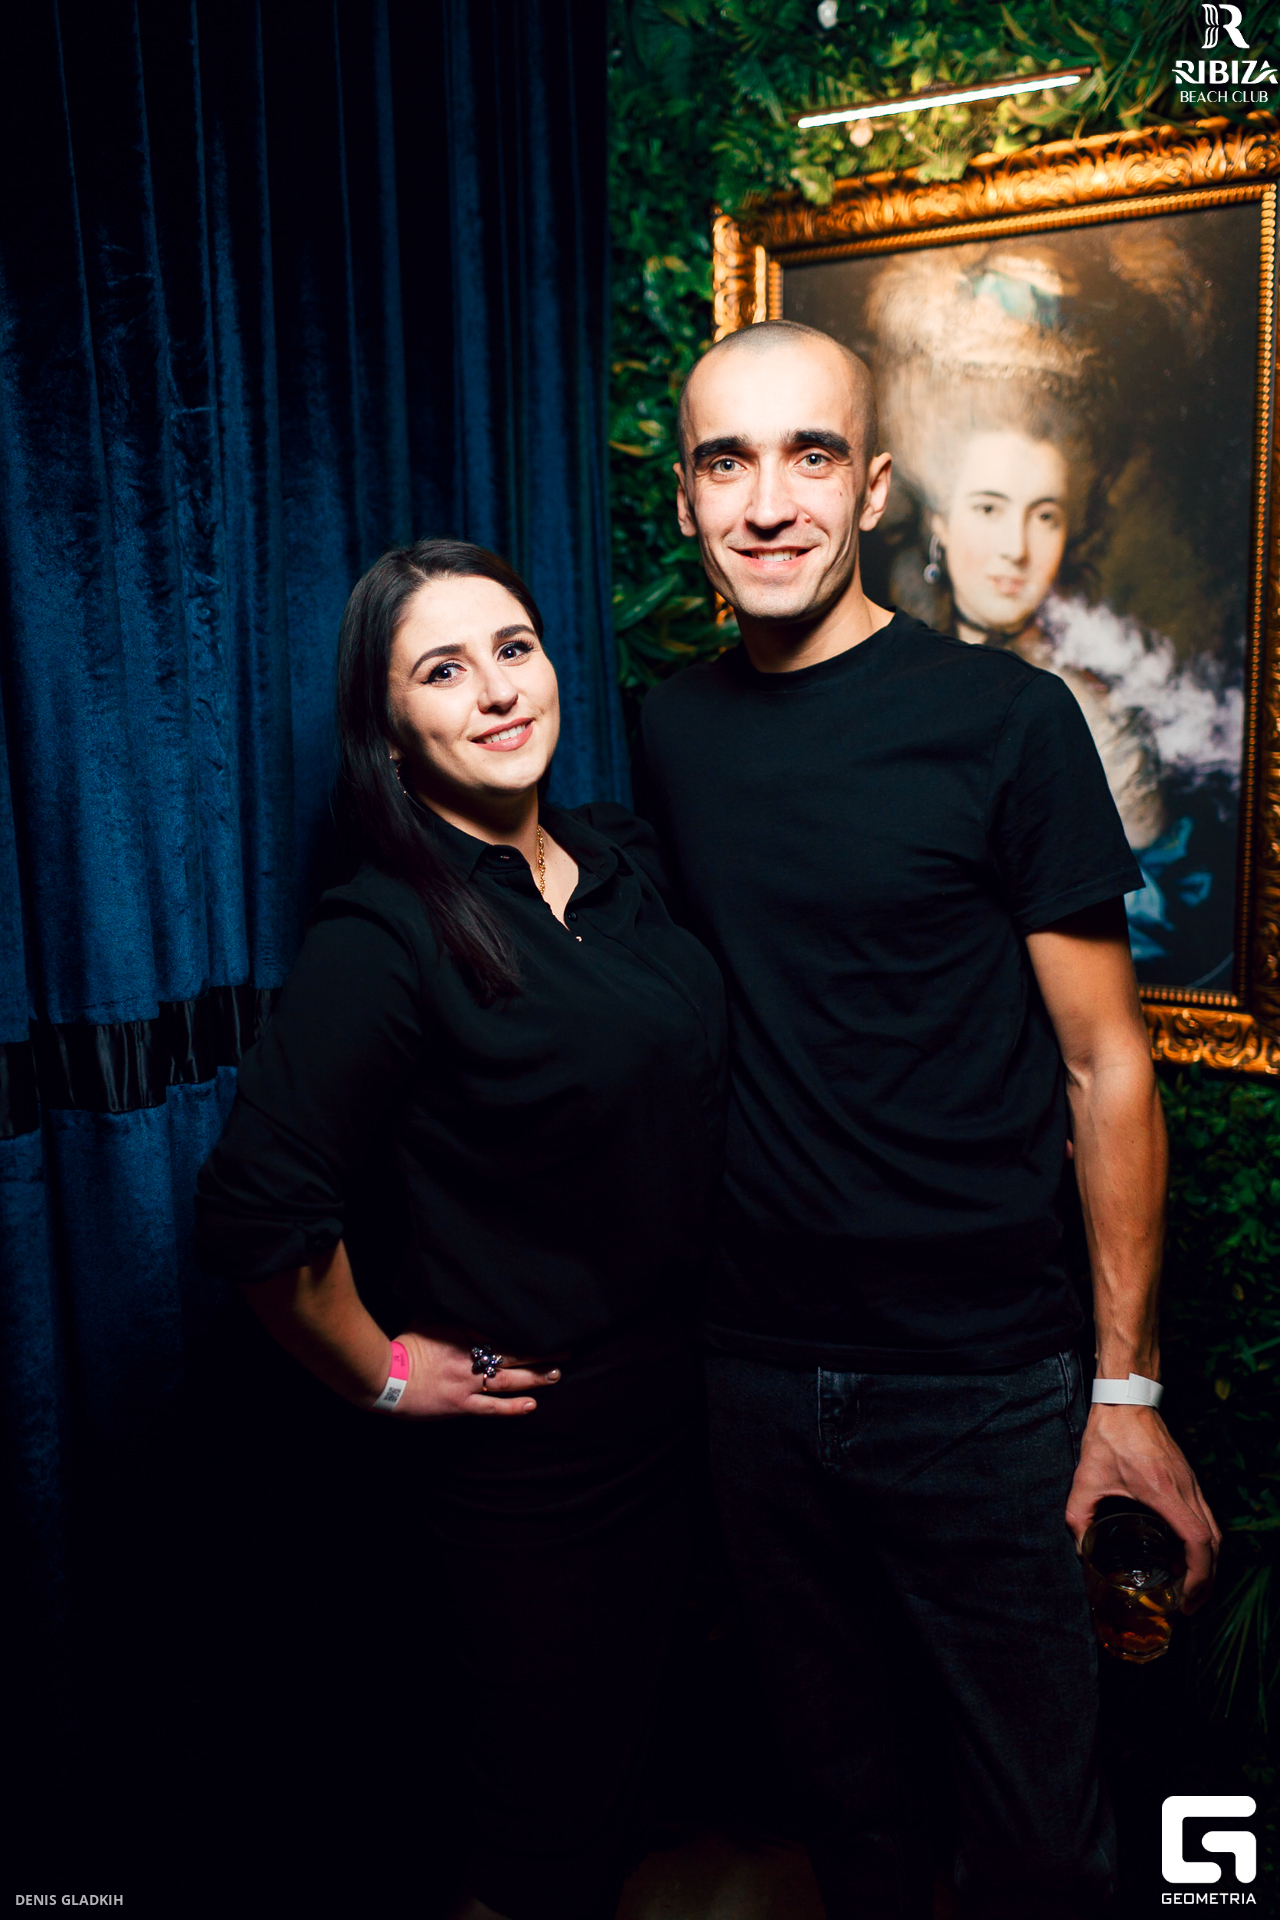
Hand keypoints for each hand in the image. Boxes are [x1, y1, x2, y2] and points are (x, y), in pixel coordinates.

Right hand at [389, 1328, 561, 1418]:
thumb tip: (461, 1297)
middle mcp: (470, 1358)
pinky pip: (492, 1407)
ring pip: (508, 1380)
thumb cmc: (402, 1346)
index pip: (502, 1333)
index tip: (545, 1329)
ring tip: (556, 1375)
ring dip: (535, 1378)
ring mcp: (466, 1383)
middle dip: (540, 1353)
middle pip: (513, 1355)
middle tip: (564, 1352)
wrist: (384, 1376)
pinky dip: (513, 1407)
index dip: (526, 1333)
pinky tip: (531, 1405)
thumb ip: (449, 1314)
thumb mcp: (427, 1319)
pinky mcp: (460, 1405)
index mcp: (463, 1335)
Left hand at [1066, 1406, 1220, 1610]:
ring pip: (1214, 1531)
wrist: (1127, 1400)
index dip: (1199, 1575)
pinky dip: (1202, 1542)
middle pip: (1214, 1544)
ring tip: (1189, 1586)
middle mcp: (1187, 1490)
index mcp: (1165, 1493)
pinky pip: (1206, 1517)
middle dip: (1207, 1580)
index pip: (1198, 1542)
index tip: (1187, 1597)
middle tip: (1189, 1604)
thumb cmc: (1110, 1435)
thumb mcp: (1086, 1477)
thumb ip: (1078, 1516)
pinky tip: (1184, 1553)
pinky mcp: (1189, 1479)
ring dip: (1207, 1562)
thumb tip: (1080, 1550)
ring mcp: (1192, 1484)